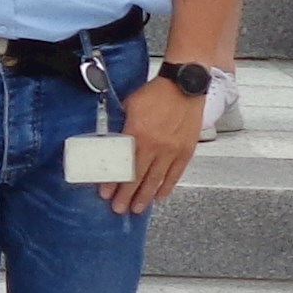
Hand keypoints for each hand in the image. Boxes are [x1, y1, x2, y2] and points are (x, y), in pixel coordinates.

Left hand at [111, 74, 204, 215]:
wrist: (184, 84)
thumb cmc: (156, 92)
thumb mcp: (131, 105)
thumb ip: (122, 124)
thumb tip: (112, 139)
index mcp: (137, 134)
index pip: (122, 165)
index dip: (113, 181)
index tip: (106, 194)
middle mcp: (155, 145)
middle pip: (138, 177)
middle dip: (127, 195)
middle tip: (119, 209)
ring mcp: (172, 150)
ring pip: (156, 179)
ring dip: (145, 196)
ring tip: (137, 208)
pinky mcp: (186, 150)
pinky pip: (175, 174)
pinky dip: (167, 186)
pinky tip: (159, 196)